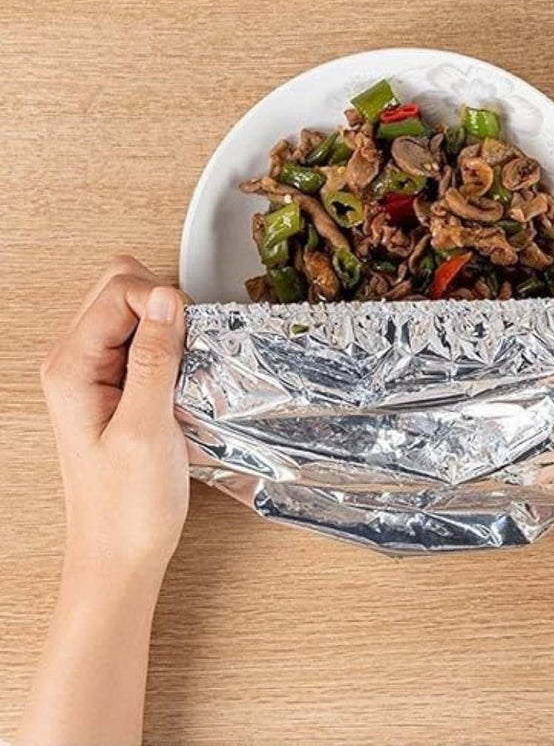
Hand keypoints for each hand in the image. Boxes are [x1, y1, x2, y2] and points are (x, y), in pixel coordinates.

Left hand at [41, 256, 187, 580]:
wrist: (120, 554)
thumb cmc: (126, 507)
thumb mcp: (146, 429)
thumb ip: (154, 359)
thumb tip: (166, 298)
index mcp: (71, 368)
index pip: (118, 292)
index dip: (163, 302)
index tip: (190, 333)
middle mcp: (77, 363)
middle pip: (121, 291)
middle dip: (165, 306)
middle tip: (190, 346)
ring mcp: (96, 374)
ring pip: (136, 314)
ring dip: (170, 328)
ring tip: (188, 365)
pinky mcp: (119, 387)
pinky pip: (146, 343)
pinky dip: (172, 348)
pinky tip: (183, 378)